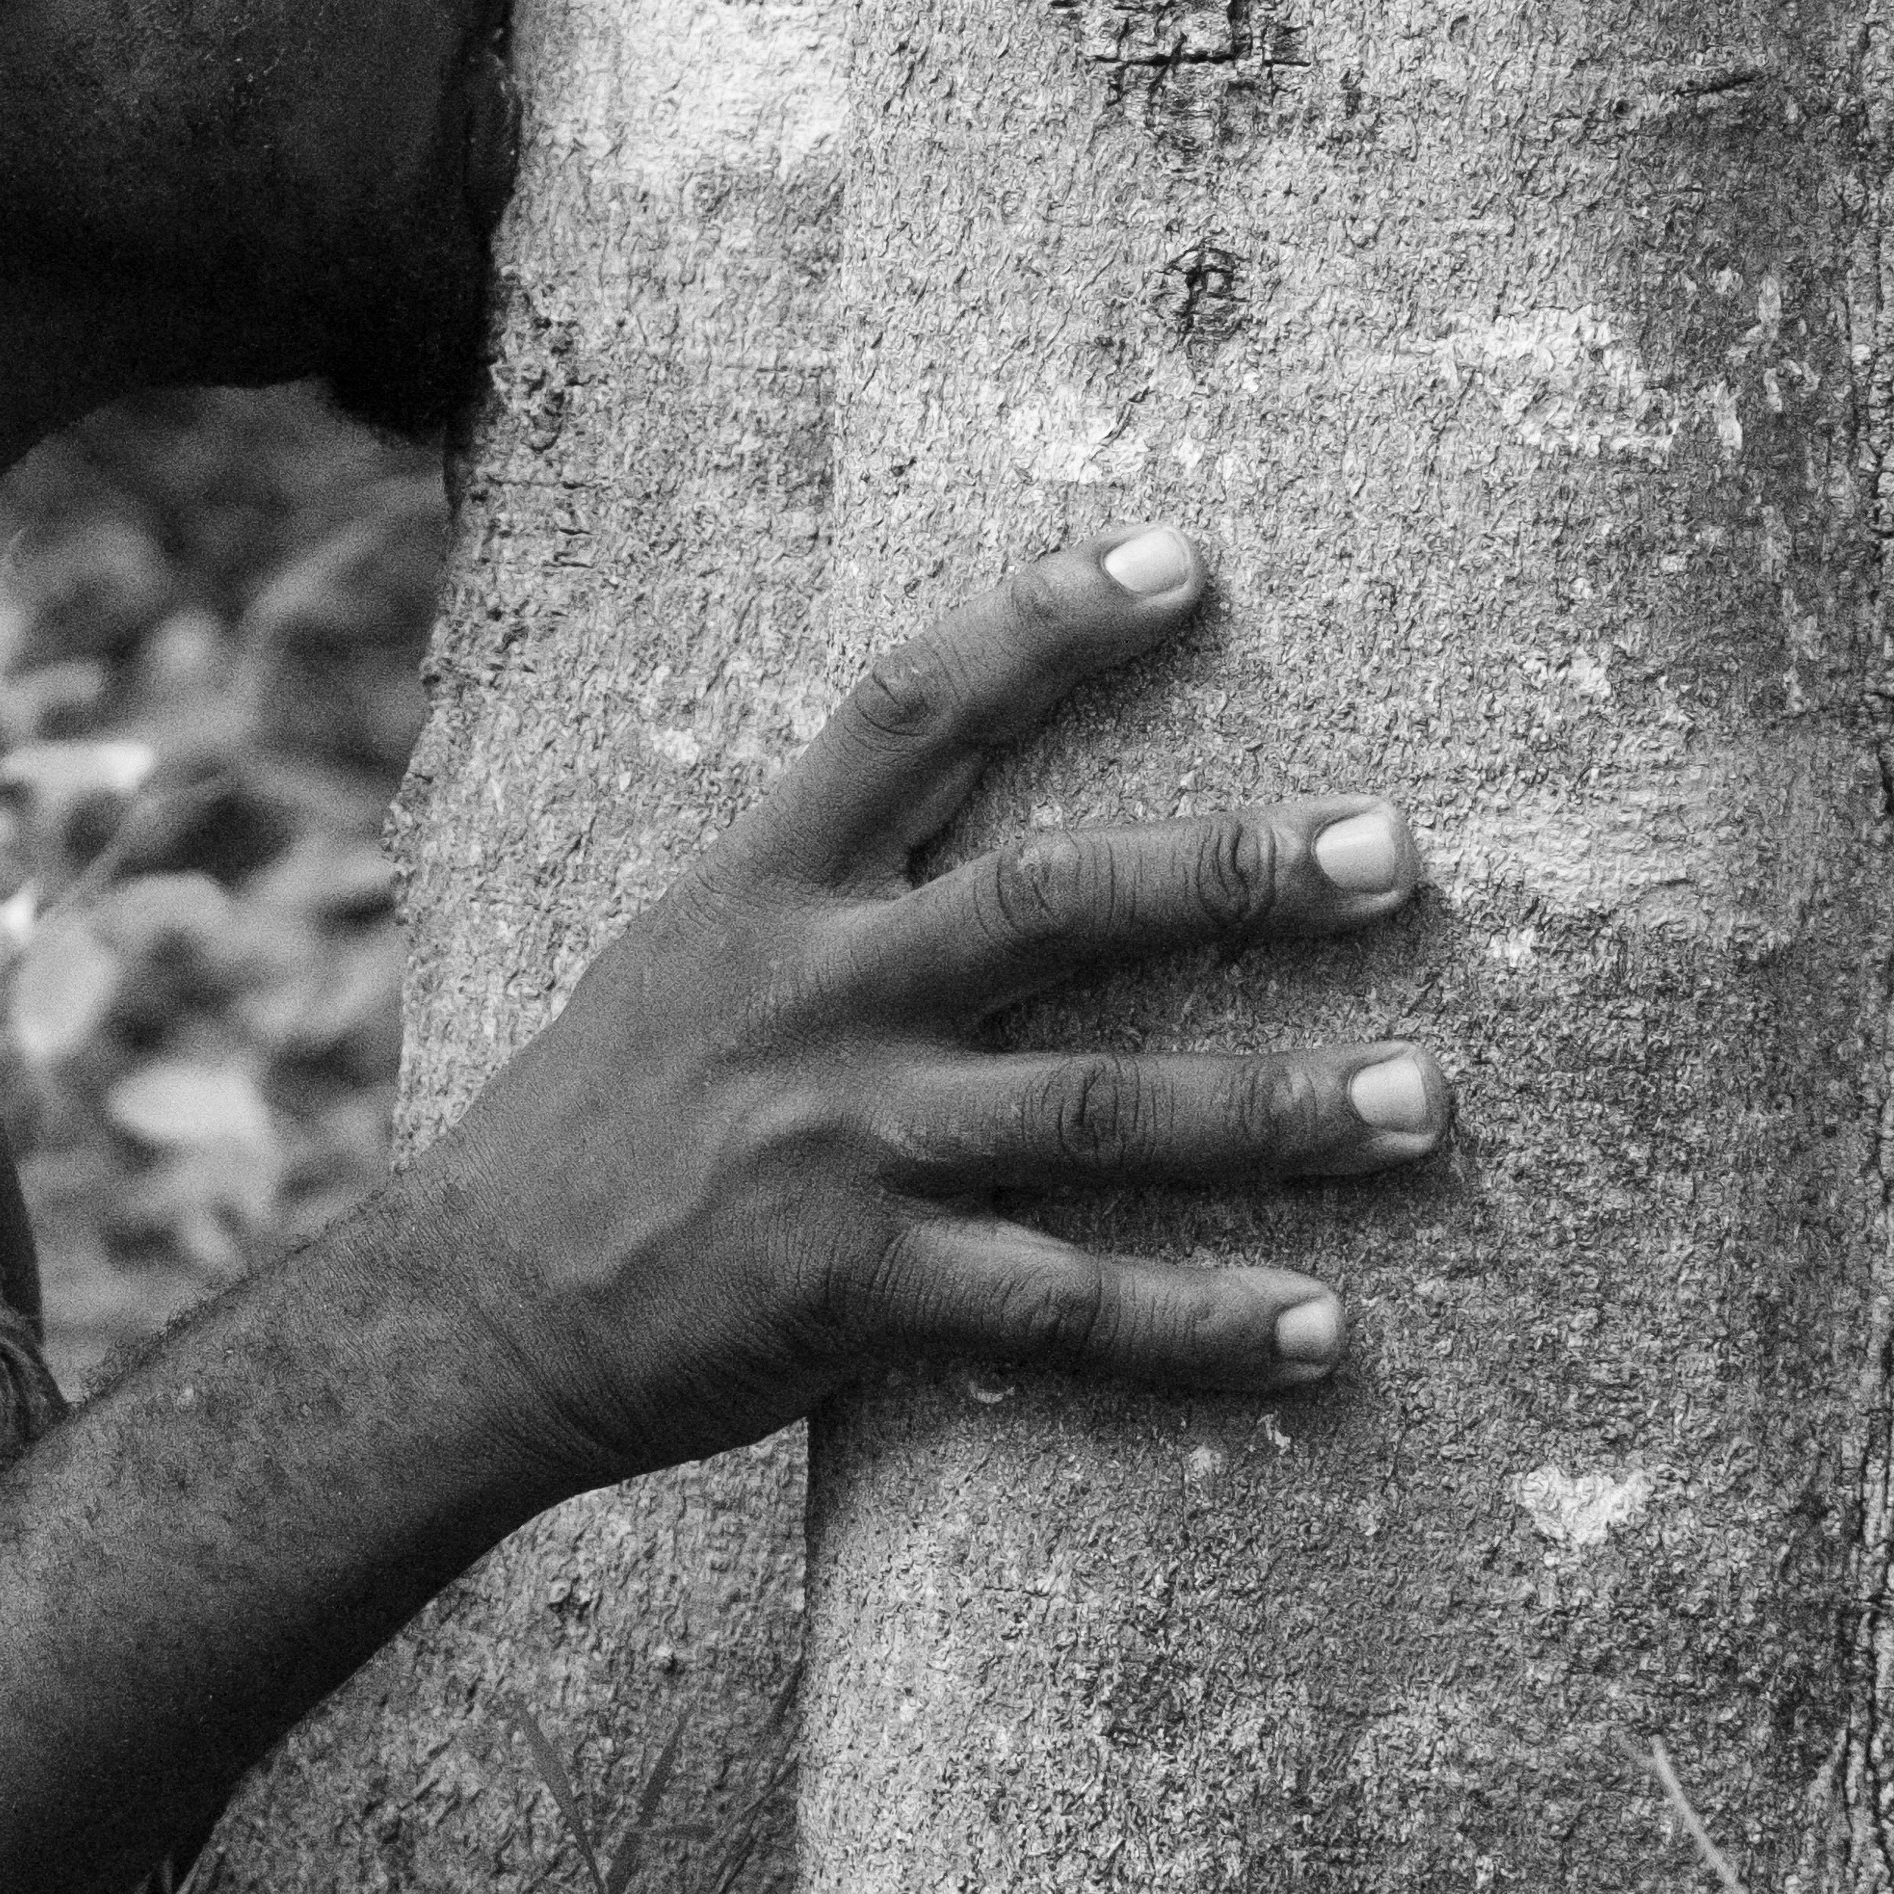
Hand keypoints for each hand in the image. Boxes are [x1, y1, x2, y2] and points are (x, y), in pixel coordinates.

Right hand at [418, 527, 1444, 1484]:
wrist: (468, 1315)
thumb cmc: (591, 1127)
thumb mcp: (682, 955)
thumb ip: (827, 884)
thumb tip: (984, 802)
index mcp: (765, 892)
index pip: (913, 713)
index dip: (1047, 626)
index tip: (1185, 563)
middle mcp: (819, 999)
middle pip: (1057, 903)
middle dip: (1238, 871)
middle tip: (1395, 852)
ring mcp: (846, 1148)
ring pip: (1100, 1112)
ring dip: (1279, 1108)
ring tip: (1425, 1102)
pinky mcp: (859, 1293)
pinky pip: (1064, 1307)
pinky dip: (1201, 1325)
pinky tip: (1320, 1330)